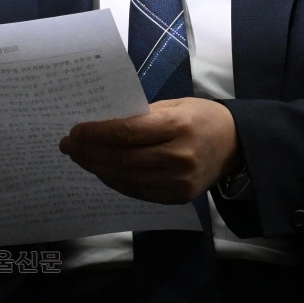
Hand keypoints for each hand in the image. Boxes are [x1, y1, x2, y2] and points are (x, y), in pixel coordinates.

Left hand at [59, 98, 240, 204]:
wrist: (235, 144)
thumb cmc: (200, 117)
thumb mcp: (173, 105)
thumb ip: (141, 116)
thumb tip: (101, 125)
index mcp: (177, 126)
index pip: (128, 132)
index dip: (97, 134)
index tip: (75, 131)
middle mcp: (179, 156)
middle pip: (123, 159)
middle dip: (90, 153)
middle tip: (68, 146)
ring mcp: (179, 181)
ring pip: (127, 179)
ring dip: (97, 169)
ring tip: (79, 158)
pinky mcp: (178, 197)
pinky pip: (138, 191)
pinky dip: (115, 181)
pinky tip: (101, 170)